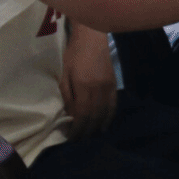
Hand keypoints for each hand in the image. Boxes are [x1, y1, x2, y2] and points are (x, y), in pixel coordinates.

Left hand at [59, 20, 116, 139]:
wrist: (93, 37)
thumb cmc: (74, 54)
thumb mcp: (64, 74)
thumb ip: (67, 95)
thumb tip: (70, 114)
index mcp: (84, 86)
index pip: (82, 114)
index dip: (78, 129)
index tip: (72, 139)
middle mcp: (99, 89)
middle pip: (95, 116)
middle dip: (87, 131)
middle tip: (80, 142)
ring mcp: (109, 86)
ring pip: (105, 112)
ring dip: (98, 126)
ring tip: (91, 136)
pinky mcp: (114, 83)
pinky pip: (113, 104)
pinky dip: (109, 116)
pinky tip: (104, 124)